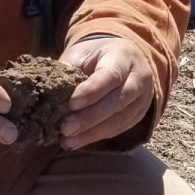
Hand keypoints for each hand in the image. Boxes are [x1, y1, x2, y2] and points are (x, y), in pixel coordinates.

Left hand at [59, 35, 155, 149]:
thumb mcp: (82, 53)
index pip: (110, 76)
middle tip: (65, 128)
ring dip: (92, 133)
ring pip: (120, 120)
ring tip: (68, 141)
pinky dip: (97, 136)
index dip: (91, 92)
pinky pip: (119, 129)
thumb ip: (69, 69)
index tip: (71, 104)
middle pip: (118, 101)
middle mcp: (139, 78)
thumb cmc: (97, 56)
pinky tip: (78, 141)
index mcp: (123, 57)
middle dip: (90, 117)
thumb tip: (51, 91)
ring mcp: (142, 98)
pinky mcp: (139, 114)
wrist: (123, 57)